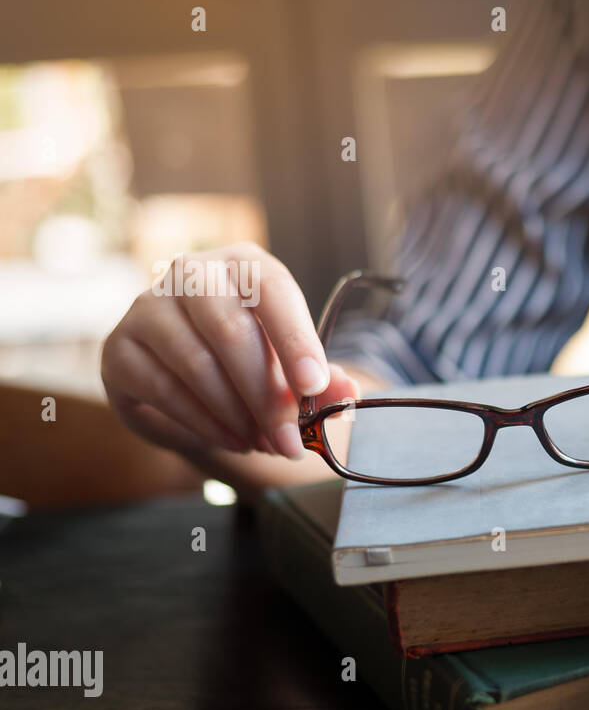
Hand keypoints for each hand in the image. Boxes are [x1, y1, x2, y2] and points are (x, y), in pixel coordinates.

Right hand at [102, 242, 359, 458]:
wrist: (189, 378)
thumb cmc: (251, 360)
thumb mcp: (292, 366)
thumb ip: (321, 380)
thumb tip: (347, 392)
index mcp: (244, 265)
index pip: (272, 290)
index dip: (295, 339)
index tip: (314, 386)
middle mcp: (191, 273)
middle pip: (231, 331)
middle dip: (266, 396)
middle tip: (290, 441)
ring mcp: (148, 307)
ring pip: (197, 364)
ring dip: (237, 415)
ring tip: (264, 444)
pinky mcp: (120, 347)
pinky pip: (163, 389)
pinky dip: (204, 424)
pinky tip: (233, 440)